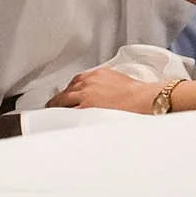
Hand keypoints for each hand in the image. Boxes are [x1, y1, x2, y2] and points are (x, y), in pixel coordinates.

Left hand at [47, 67, 161, 111]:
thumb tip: (101, 93)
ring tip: (53, 115)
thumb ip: (104, 83)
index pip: (75, 81)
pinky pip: (69, 113)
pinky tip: (58, 122)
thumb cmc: (136, 92)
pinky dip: (62, 116)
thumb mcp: (117, 79)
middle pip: (67, 91)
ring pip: (64, 101)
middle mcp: (88, 82)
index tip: (66, 96)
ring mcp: (85, 95)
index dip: (69, 90)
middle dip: (59, 100)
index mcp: (96, 74)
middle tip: (54, 107)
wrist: (142, 99)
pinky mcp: (86, 108)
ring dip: (57, 108)